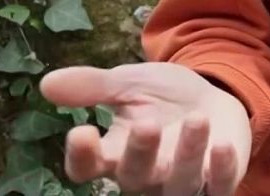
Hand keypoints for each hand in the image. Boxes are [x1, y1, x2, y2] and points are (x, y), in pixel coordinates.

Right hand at [40, 62, 251, 195]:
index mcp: (115, 153)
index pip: (89, 167)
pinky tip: (223, 145)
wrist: (212, 97)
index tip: (80, 131)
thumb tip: (47, 83)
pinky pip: (219, 187)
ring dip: (187, 155)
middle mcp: (145, 174)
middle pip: (133, 177)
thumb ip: (92, 86)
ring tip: (197, 119)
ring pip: (178, 184)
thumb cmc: (162, 98)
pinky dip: (222, 170)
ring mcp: (181, 181)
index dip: (82, 157)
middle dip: (140, 152)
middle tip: (145, 123)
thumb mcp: (128, 83)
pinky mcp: (217, 181)